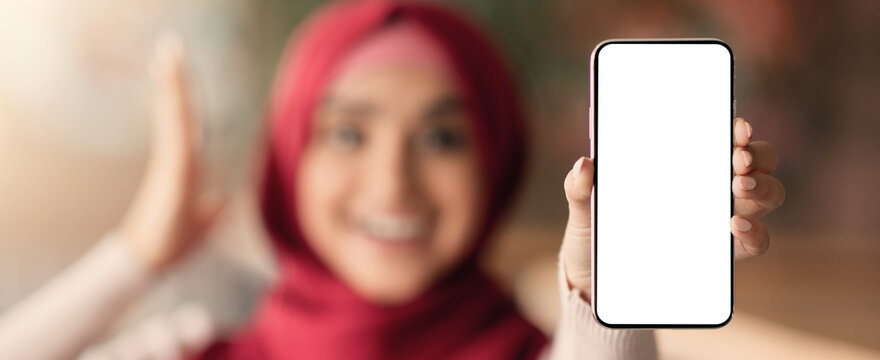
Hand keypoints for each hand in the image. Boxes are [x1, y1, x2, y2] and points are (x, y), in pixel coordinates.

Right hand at [118, 34, 222, 272]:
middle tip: (170, 46)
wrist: (151, 262)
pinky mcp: (173, 177)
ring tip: (169, 56)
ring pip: (177, 119)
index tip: (179, 67)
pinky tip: (175, 95)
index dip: (187, 95)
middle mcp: (180, 160)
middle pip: (181, 112)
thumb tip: (222, 201)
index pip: (191, 122)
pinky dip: (176, 116)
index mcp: (188, 165)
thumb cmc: (173, 242)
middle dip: (177, 80)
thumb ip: (213, 210)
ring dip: (175, 88)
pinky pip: (179, 141)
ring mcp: (175, 166)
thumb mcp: (203, 222)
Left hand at [560, 117, 784, 300]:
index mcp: (683, 163)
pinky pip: (754, 241)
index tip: (735, 126)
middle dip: (755, 154)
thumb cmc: (596, 233)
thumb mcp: (583, 209)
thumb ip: (578, 187)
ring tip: (739, 188)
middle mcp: (710, 186)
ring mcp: (720, 218)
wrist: (597, 282)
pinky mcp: (722, 254)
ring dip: (762, 187)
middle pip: (756, 160)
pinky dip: (754, 232)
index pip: (721, 137)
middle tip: (737, 160)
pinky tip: (737, 226)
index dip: (736, 128)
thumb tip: (584, 164)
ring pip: (766, 194)